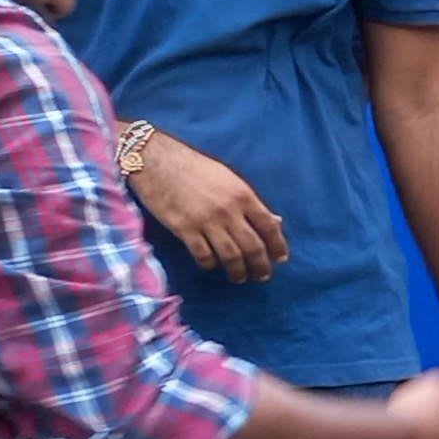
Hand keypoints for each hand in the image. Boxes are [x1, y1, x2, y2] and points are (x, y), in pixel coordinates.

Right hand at [128, 133, 287, 281]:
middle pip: (252, 246)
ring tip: (240, 277)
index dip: (278, 246)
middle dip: (261, 265)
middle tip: (262, 276)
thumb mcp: (230, 180)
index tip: (280, 259)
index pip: (269, 226)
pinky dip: (210, 264)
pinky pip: (203, 254)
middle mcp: (228, 210)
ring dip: (238, 271)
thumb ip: (250, 202)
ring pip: (230, 256)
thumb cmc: (196, 168)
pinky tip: (212, 265)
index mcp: (243, 195)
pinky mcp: (184, 229)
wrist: (157, 161)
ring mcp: (206, 221)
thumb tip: (274, 222)